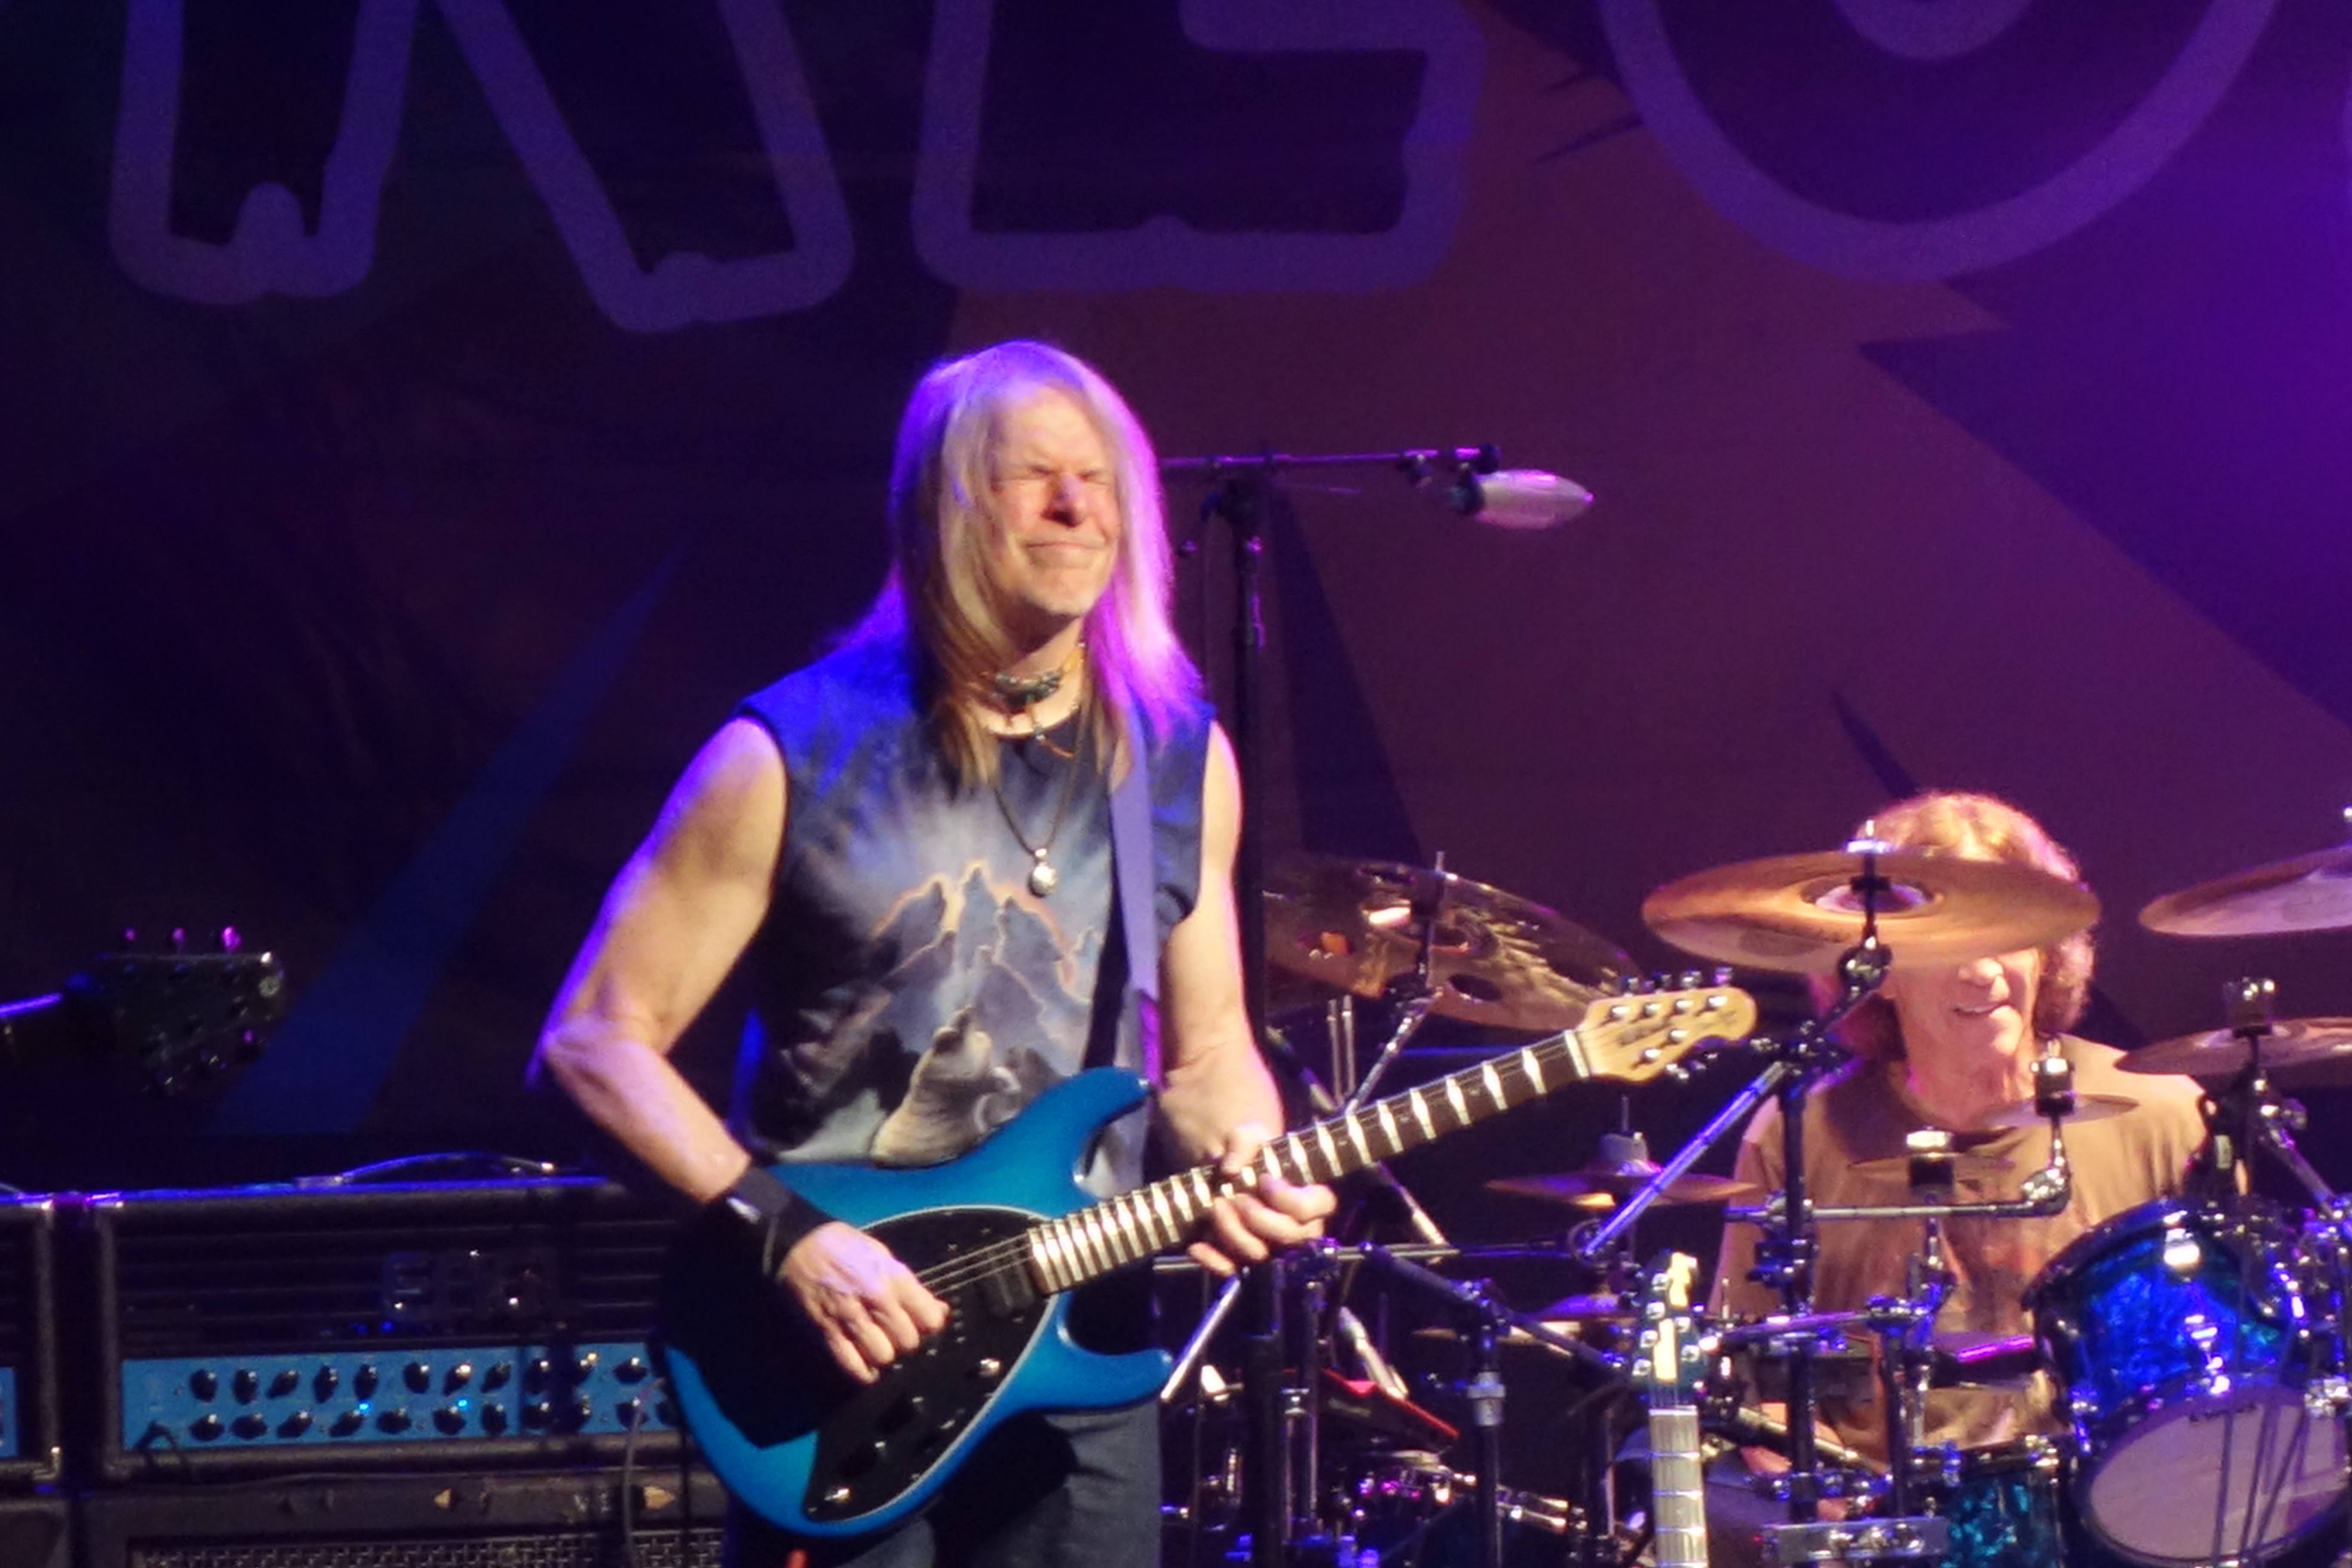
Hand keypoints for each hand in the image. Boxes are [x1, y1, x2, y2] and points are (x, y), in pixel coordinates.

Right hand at [778, 1221, 950, 1383]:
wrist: (800, 1246)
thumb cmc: (846, 1247)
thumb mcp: (883, 1255)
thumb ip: (910, 1286)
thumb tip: (940, 1312)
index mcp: (893, 1276)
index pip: (929, 1318)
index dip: (930, 1324)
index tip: (923, 1323)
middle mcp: (876, 1299)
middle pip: (908, 1341)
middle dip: (906, 1341)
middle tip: (897, 1335)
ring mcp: (851, 1318)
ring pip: (883, 1356)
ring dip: (885, 1356)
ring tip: (880, 1347)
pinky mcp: (829, 1333)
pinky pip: (853, 1365)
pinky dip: (863, 1371)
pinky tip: (866, 1363)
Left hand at [1186, 1121, 1336, 1275]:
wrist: (1226, 1172)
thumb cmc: (1249, 1154)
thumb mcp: (1248, 1134)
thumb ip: (1243, 1141)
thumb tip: (1230, 1168)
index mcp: (1310, 1197)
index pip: (1316, 1208)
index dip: (1290, 1199)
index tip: (1264, 1180)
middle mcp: (1296, 1228)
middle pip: (1290, 1237)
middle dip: (1260, 1218)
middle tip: (1237, 1197)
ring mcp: (1270, 1247)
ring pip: (1260, 1254)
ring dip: (1234, 1232)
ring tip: (1215, 1205)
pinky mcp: (1242, 1259)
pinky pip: (1232, 1270)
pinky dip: (1213, 1260)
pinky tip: (1197, 1244)